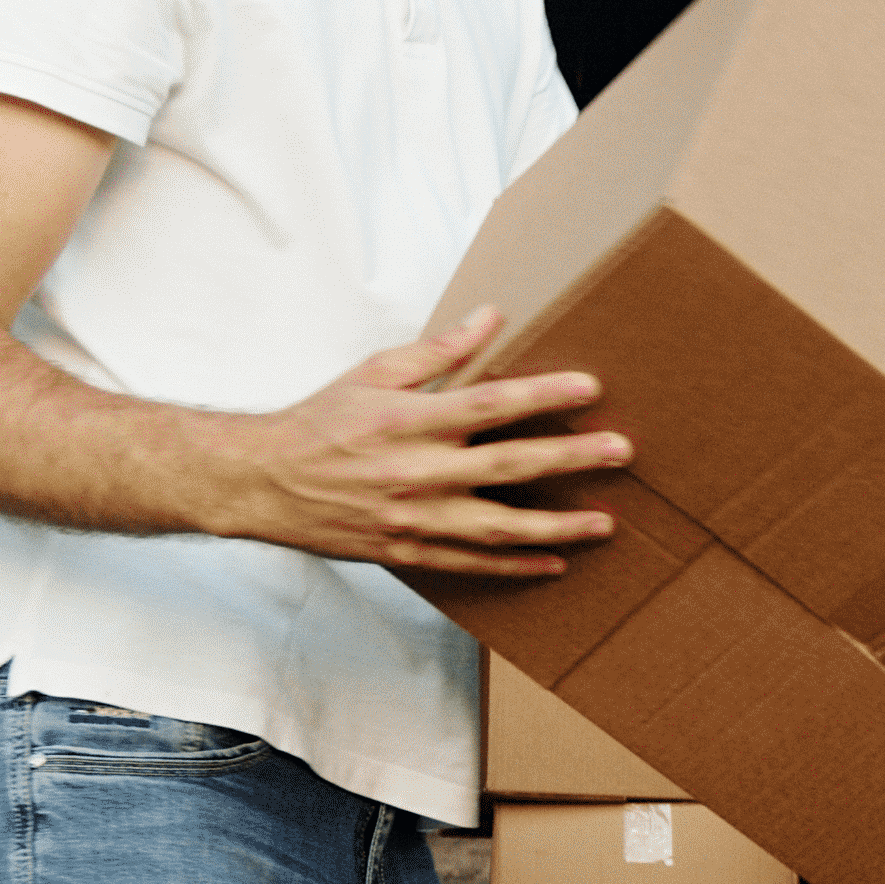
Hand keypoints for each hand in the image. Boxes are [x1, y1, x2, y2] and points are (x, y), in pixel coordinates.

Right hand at [208, 306, 632, 576]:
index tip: (589, 389)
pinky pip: (470, 565)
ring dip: (557, 525)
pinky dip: (514, 566)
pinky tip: (554, 562)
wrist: (263, 482)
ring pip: (498, 527)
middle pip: (508, 466)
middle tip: (621, 451)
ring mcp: (413, 518)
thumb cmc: (320, 422)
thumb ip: (438, 351)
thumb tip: (490, 317)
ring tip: (605, 522)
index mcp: (409, 420)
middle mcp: (415, 472)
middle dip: (570, 459)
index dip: (542, 396)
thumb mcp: (373, 373)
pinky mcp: (406, 552)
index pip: (488, 404)